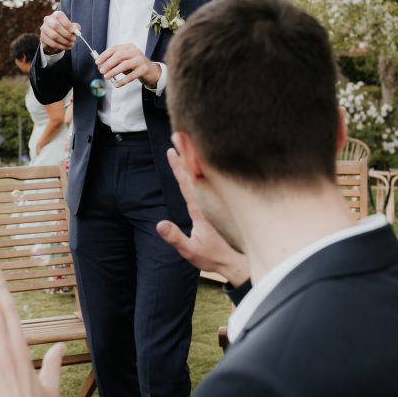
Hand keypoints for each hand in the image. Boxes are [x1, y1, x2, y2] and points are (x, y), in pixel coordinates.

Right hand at [40, 11, 78, 55]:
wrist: (54, 38)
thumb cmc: (64, 29)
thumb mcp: (71, 27)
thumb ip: (75, 27)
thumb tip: (76, 30)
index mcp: (56, 14)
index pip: (59, 16)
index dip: (66, 23)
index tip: (73, 31)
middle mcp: (48, 19)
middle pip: (56, 25)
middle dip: (66, 34)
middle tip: (73, 39)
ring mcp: (44, 28)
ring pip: (54, 35)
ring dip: (64, 41)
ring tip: (71, 44)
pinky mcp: (42, 37)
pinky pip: (52, 43)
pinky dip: (61, 46)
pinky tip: (66, 47)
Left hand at [96, 43, 160, 88]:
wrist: (151, 71)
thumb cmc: (134, 66)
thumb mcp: (123, 62)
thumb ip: (113, 63)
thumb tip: (100, 66)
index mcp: (128, 47)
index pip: (115, 48)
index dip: (105, 55)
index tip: (97, 62)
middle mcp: (135, 51)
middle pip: (120, 55)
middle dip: (109, 63)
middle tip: (101, 71)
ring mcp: (140, 59)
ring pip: (125, 64)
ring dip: (114, 71)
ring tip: (106, 77)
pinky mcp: (144, 69)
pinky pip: (132, 75)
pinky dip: (123, 80)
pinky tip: (116, 84)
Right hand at [157, 148, 248, 286]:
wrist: (238, 262)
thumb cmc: (214, 257)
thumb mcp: (191, 251)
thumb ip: (175, 237)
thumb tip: (159, 224)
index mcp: (201, 208)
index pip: (187, 182)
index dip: (178, 166)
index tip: (171, 150)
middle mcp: (210, 200)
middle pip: (196, 171)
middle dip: (186, 151)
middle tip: (179, 134)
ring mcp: (216, 200)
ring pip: (206, 172)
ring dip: (197, 155)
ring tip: (190, 139)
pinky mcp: (221, 203)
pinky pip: (213, 178)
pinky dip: (207, 166)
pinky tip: (204, 158)